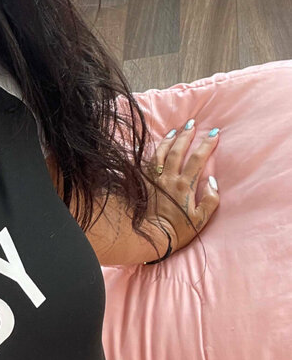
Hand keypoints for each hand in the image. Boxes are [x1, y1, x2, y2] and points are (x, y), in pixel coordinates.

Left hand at [145, 118, 220, 253]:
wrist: (151, 236)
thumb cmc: (178, 230)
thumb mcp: (201, 219)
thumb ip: (210, 199)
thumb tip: (212, 181)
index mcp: (185, 185)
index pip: (198, 159)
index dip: (207, 144)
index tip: (214, 133)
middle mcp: (169, 178)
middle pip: (179, 150)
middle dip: (187, 135)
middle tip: (192, 123)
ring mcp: (155, 179)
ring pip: (162, 153)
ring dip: (169, 139)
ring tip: (176, 129)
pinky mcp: (145, 183)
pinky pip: (150, 161)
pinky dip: (156, 150)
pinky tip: (159, 145)